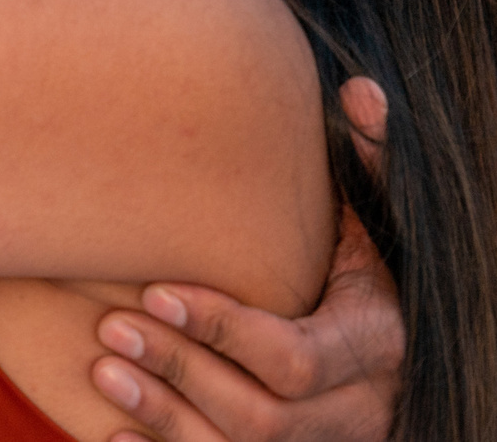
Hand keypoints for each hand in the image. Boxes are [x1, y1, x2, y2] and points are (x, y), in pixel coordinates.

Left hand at [87, 82, 401, 441]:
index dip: (223, 328)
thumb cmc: (364, 264)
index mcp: (378, 346)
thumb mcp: (378, 216)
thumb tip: (361, 89)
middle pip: (265, 416)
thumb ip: (369, 160)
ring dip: (166, 417)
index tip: (154, 288)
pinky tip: (108, 435)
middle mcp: (360, 412)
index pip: (296, 359)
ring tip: (103, 369)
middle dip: (183, 370)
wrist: (393, 346)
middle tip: (110, 326)